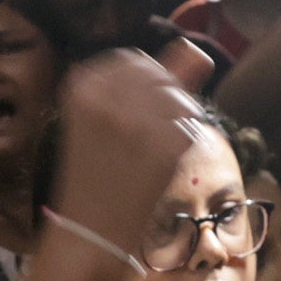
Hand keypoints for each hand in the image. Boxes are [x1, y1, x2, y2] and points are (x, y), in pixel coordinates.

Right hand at [46, 51, 206, 265]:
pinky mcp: (164, 144)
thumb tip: (199, 50)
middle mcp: (106, 96)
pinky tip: (161, 163)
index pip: (133, 60)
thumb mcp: (105, 116)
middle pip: (161, 75)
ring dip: (177, 121)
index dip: (146, 82)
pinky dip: (183, 143)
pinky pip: (191, 128)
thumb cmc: (97, 172)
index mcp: (81, 85)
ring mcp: (136, 119)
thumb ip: (150, 80)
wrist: (91, 229)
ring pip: (182, 99)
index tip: (138, 109)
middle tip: (149, 134)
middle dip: (165, 98)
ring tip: (152, 150)